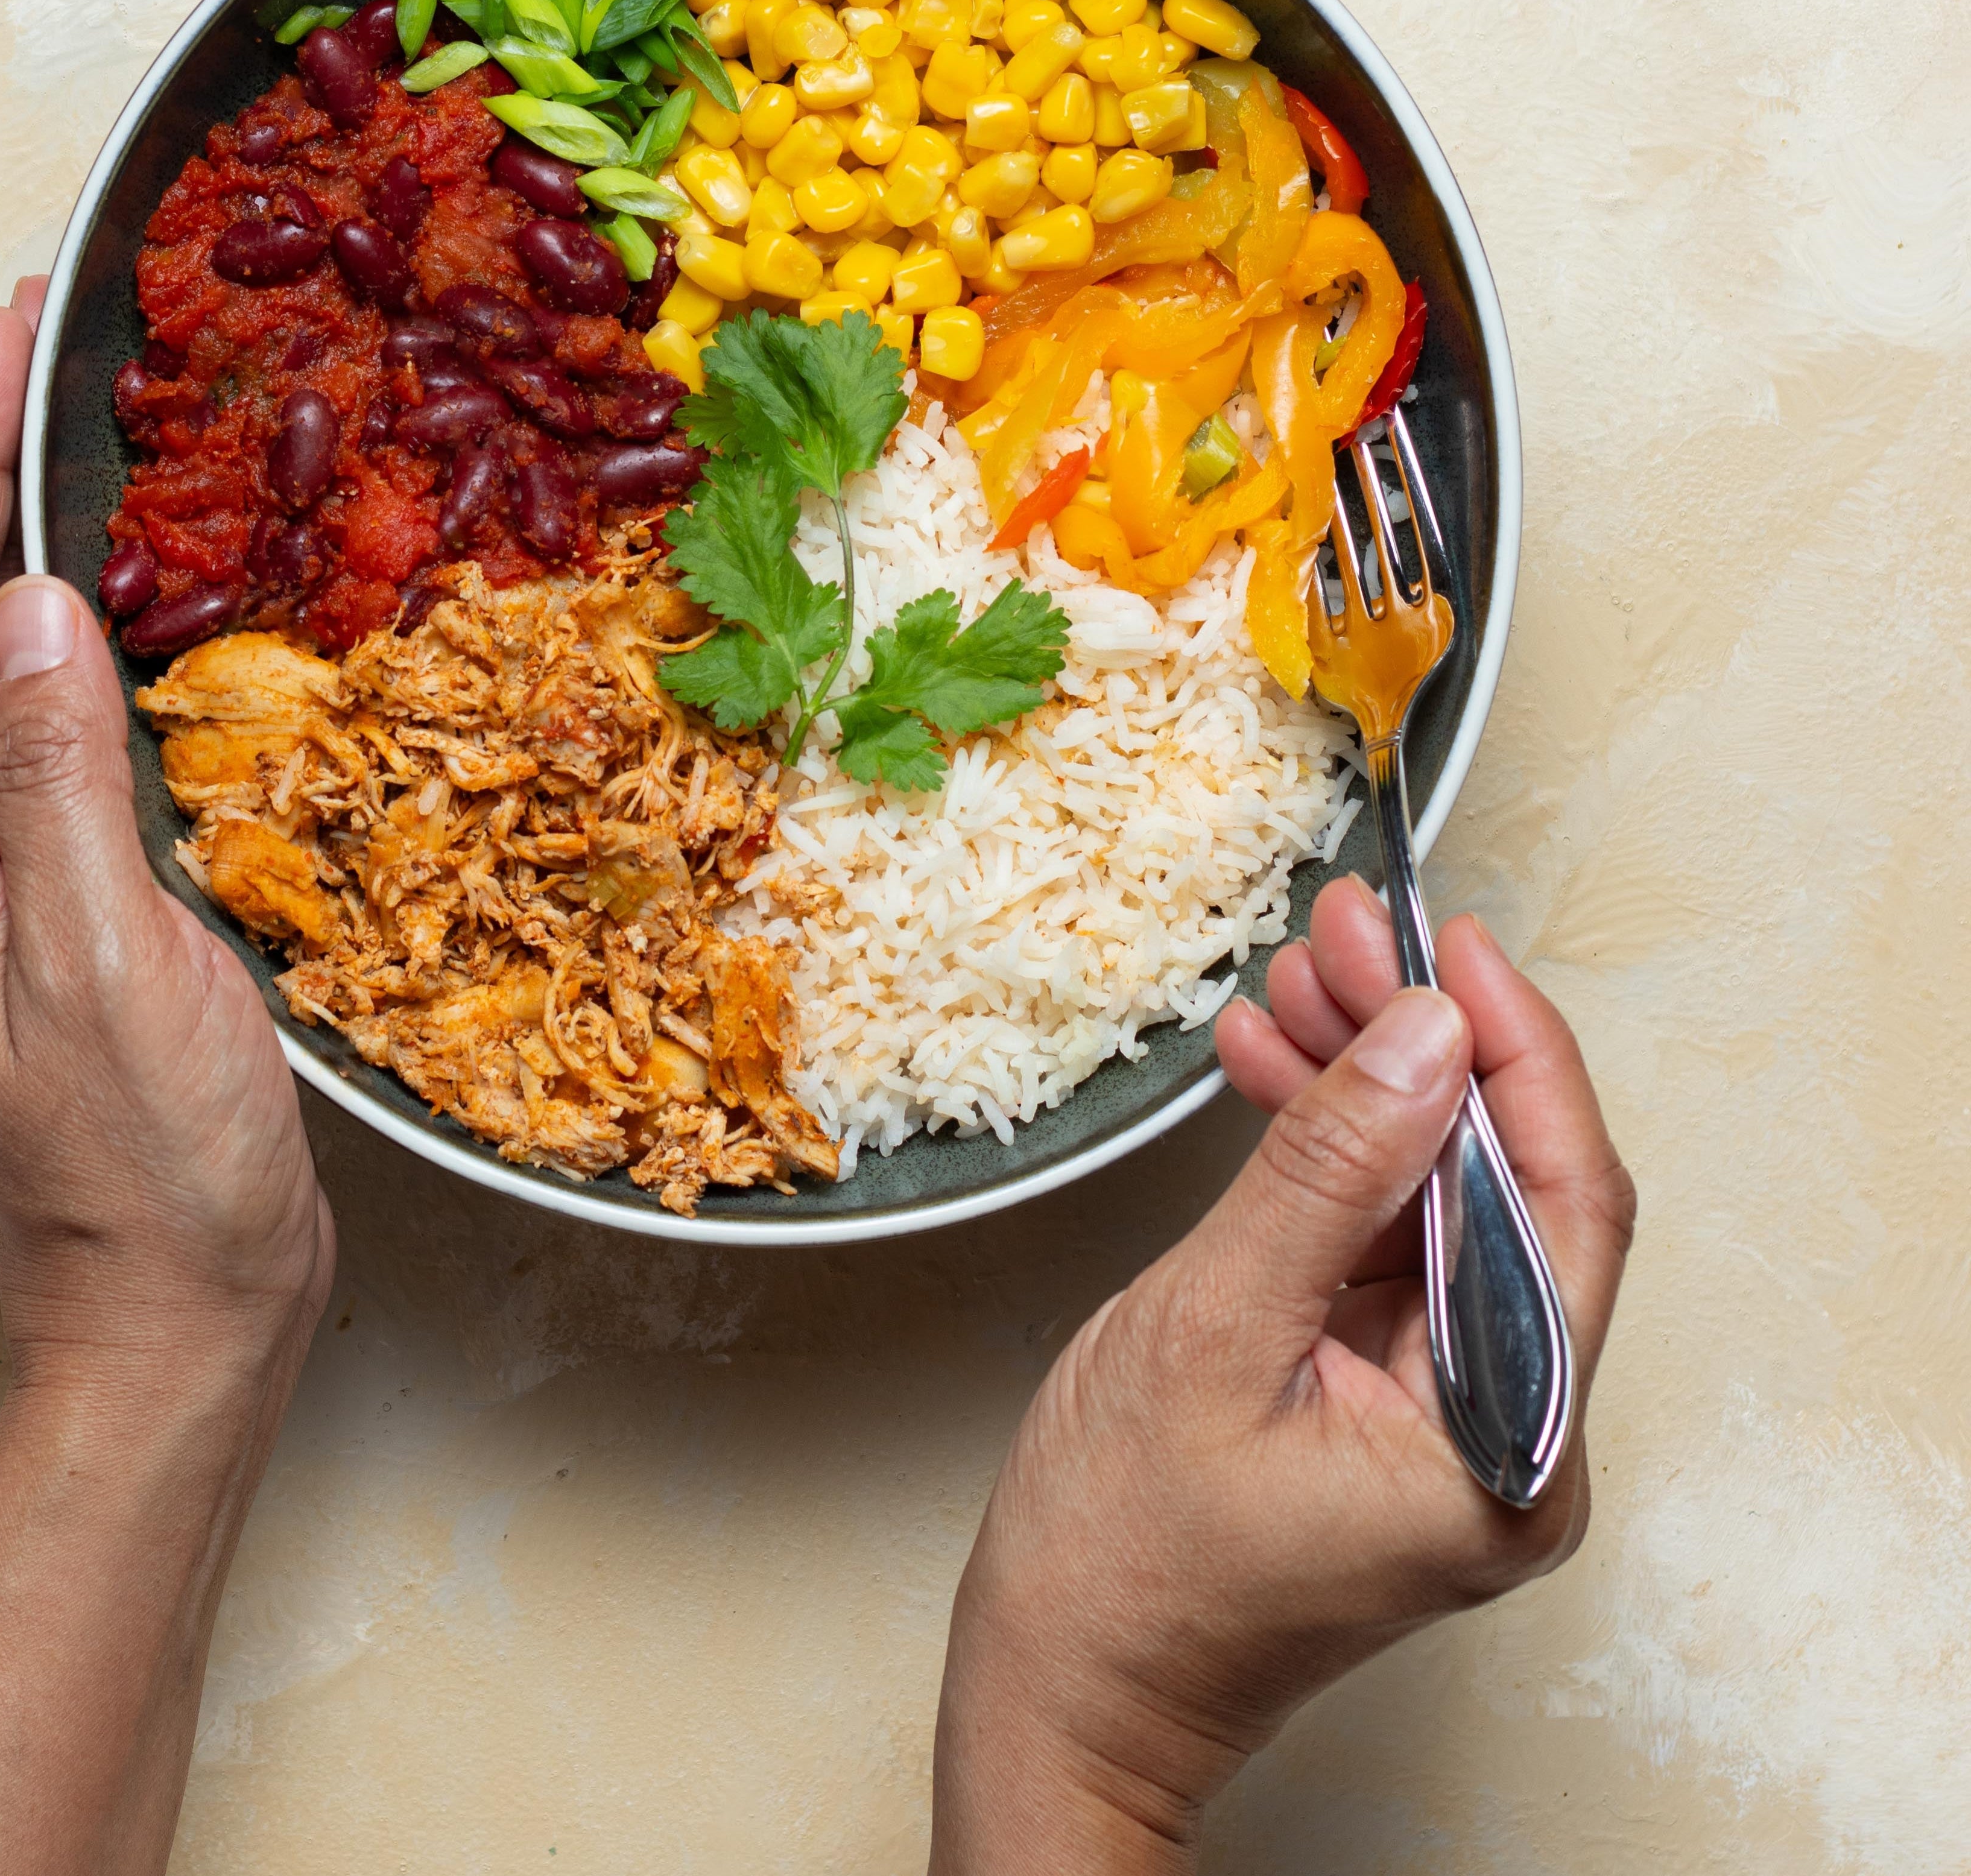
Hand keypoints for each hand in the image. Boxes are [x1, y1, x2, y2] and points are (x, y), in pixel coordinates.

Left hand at [0, 290, 335, 1873]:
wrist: (175, 1318)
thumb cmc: (146, 1169)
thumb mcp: (106, 964)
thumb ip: (61, 779)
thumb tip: (33, 604)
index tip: (0, 334)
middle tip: (36, 343)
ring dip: (20, 542)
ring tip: (77, 432)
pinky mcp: (52, 903)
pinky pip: (50, 732)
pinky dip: (85, 639)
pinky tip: (134, 601)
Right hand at [929, 878, 1636, 1873]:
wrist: (1061, 1692)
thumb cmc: (1120, 1559)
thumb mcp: (1213, 1329)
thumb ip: (1326, 1175)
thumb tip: (1424, 1038)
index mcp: (1506, 1447)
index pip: (1564, 1204)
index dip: (1516, 1055)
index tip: (1451, 944)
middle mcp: (1510, 1439)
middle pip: (1502, 1192)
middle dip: (1421, 1049)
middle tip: (1343, 934)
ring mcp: (1450, 1426)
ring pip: (1436, 1207)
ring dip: (1367, 1090)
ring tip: (1292, 981)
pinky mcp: (1388, 1409)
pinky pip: (1380, 1251)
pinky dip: (1328, 1162)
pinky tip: (1272, 1074)